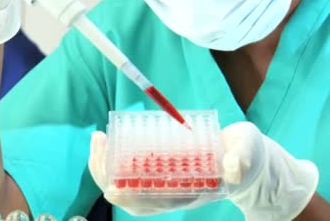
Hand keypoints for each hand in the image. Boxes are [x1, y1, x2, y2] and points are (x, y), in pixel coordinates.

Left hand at [89, 122, 318, 219]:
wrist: (246, 155)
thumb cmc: (244, 154)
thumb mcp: (246, 153)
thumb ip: (242, 158)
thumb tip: (233, 166)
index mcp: (189, 193)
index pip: (150, 204)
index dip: (128, 198)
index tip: (109, 187)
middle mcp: (171, 192)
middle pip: (129, 194)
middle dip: (105, 173)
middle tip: (98, 142)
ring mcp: (163, 181)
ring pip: (124, 183)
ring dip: (104, 165)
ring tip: (97, 139)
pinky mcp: (159, 168)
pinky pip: (129, 170)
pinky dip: (113, 159)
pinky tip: (107, 142)